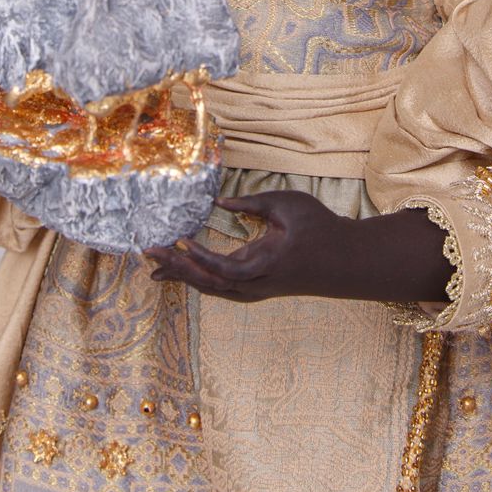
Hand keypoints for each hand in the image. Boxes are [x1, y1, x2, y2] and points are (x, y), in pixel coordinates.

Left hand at [145, 190, 451, 305]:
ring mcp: (255, 290)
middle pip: (208, 283)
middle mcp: (255, 284)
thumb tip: (222, 201)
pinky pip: (220, 287)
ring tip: (155, 267)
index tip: (179, 241)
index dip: (199, 258)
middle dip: (176, 269)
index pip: (223, 268)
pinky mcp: (255, 287)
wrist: (344, 261)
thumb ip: (253, 203)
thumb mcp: (288, 204)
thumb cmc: (319, 227)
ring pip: (211, 289)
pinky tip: (182, 272)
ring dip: (182, 276)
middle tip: (147, 252)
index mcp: (264, 264)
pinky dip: (198, 279)